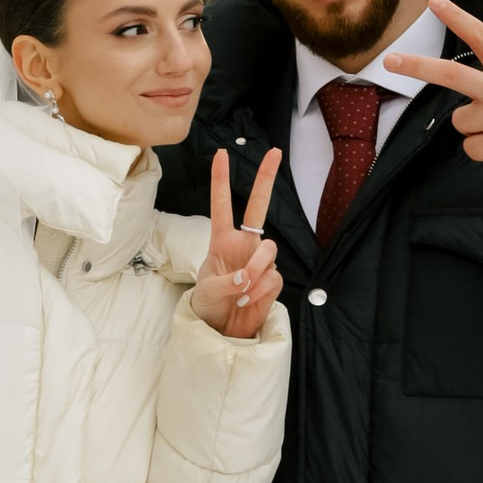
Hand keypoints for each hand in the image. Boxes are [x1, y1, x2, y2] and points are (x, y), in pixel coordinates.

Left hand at [191, 146, 283, 335]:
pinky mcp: (273, 280)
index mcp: (222, 240)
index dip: (221, 179)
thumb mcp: (207, 291)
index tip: (222, 153)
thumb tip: (246, 276)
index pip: (221, 204)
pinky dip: (260, 291)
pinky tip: (247, 301)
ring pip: (269, 250)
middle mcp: (244, 244)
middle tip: (275, 153)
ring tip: (241, 290)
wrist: (222, 329)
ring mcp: (260, 261)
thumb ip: (225, 281)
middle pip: (259, 206)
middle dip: (266, 179)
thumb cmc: (209, 303)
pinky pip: (273, 277)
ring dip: (256, 269)